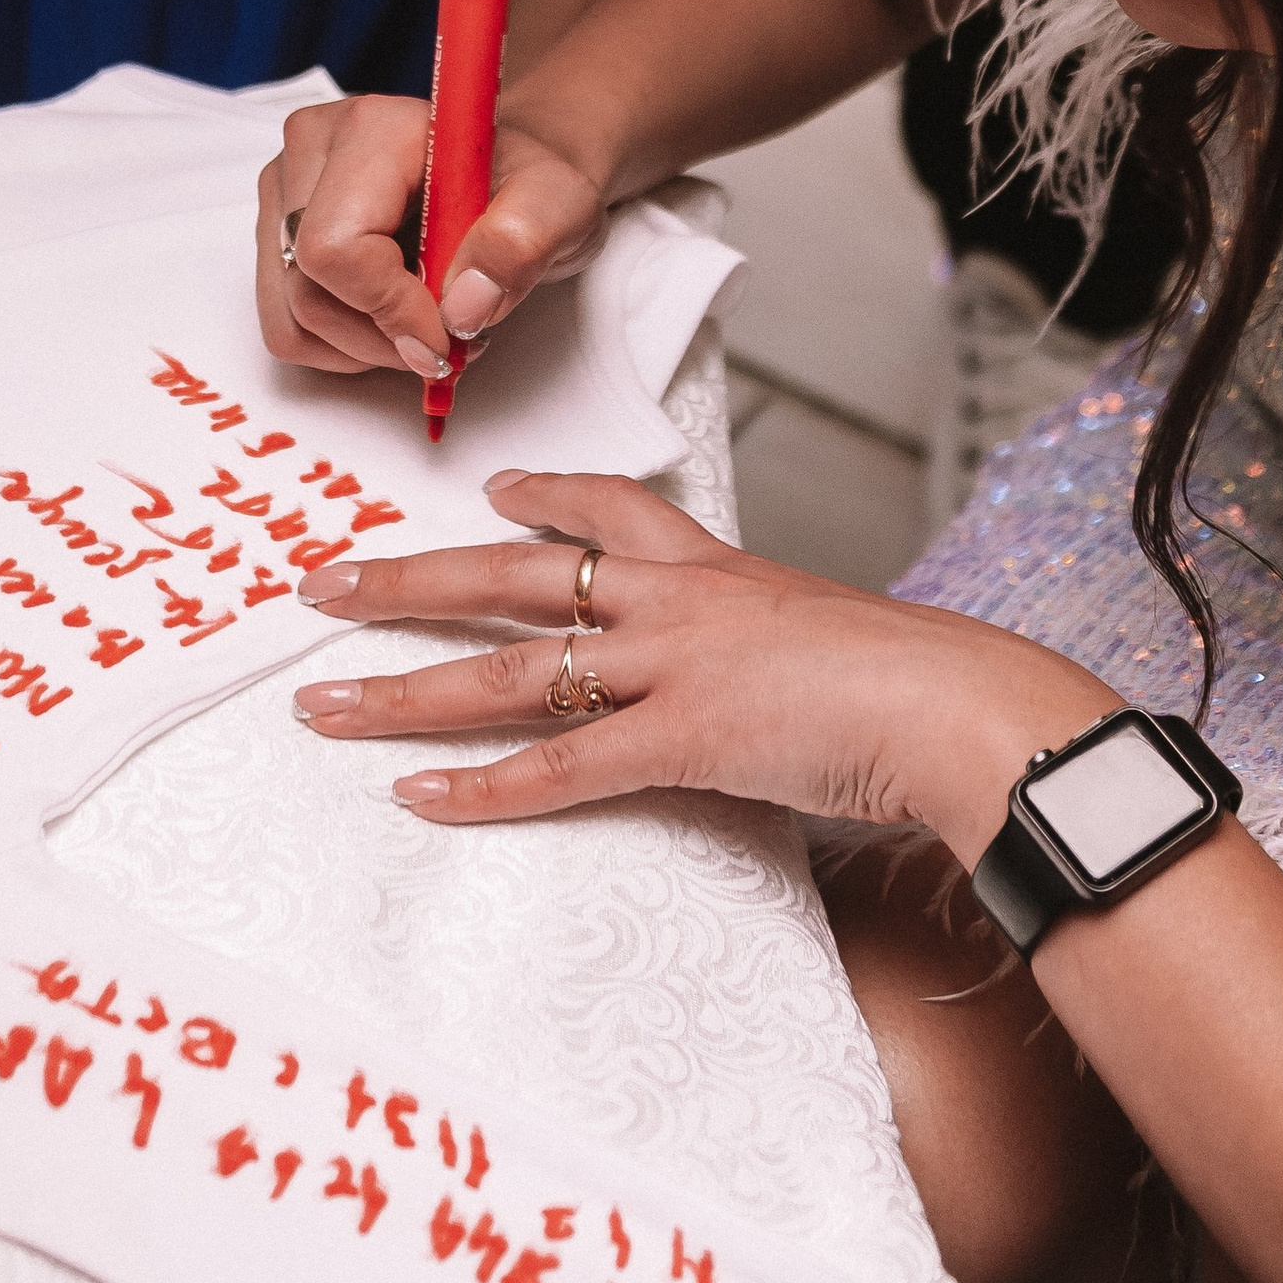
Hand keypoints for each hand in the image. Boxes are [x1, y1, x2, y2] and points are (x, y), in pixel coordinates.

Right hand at [257, 94, 609, 381]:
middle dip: (385, 337)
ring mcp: (284, 190)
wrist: (506, 175)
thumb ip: (521, 242)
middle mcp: (312, 148)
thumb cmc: (525, 182)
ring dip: (365, 347)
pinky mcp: (274, 231)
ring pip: (292, 317)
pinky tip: (391, 319)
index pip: (336, 247)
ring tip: (426, 325)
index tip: (446, 339)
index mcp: (374, 129)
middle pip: (310, 288)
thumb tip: (462, 304)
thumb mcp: (560, 203)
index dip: (388, 310)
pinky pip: (285, 327)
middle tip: (451, 339)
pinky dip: (341, 346)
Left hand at [288, 469, 1104, 853]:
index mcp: (717, 569)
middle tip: (324, 585)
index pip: (614, 510)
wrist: (960, 705)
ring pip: (508, 673)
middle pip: (515, 576)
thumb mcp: (836, 638)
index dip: (545, 496)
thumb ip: (781, 652)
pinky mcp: (680, 740)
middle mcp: (675, 602)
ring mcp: (670, 667)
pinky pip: (559, 767)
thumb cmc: (919, 683)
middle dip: (410, 582)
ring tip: (322, 706)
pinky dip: (482, 787)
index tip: (491, 487)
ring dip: (403, 691)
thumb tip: (779, 683)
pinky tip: (419, 794)